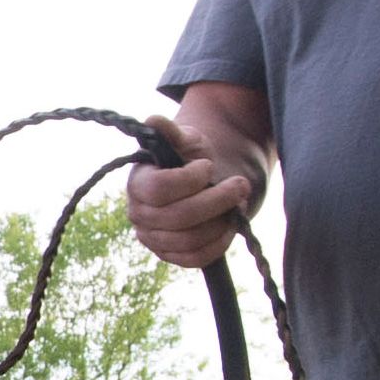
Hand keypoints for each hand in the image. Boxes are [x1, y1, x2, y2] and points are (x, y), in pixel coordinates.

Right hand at [125, 115, 261, 267]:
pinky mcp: (170, 255)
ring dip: (221, 222)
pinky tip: (231, 224)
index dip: (189, 179)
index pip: (159, 189)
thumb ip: (170, 130)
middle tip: (242, 185)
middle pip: (178, 217)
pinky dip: (219, 243)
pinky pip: (195, 258)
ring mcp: (152, 239)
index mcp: (138, 184)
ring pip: (189, 240)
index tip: (208, 165)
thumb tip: (152, 120)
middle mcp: (139, 214)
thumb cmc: (189, 158)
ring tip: (238, 204)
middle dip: (217, 200)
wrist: (197, 183)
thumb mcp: (184, 139)